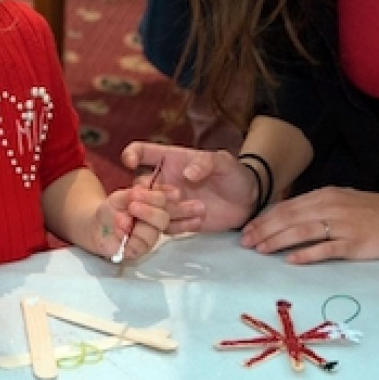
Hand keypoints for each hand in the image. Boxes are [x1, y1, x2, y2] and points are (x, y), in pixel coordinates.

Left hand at [94, 183, 169, 261]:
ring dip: (135, 225)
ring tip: (119, 219)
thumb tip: (142, 190)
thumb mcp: (119, 197)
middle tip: (132, 207)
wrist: (96, 226)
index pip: (163, 201)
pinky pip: (139, 246)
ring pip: (153, 234)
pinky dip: (127, 237)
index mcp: (155, 206)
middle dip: (149, 212)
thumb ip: (131, 194)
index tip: (136, 193)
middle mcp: (156, 223)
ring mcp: (148, 238)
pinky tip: (118, 231)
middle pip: (163, 219)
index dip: (154, 197)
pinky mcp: (138, 251)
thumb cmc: (111, 210)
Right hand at [121, 141, 254, 232]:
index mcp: (169, 160)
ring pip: (150, 211)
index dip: (131, 155)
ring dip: (167, 212)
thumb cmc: (232, 174)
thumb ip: (206, 163)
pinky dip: (180, 226)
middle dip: (147, 194)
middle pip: (138, 187)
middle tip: (174, 195)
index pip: (141, 152)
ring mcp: (168, 203)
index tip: (131, 163)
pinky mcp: (177, 222)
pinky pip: (166, 227)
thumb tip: (187, 173)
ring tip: (198, 208)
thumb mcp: (223, 162)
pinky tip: (199, 220)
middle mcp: (164, 181)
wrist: (247, 200)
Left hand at [243, 185, 378, 262]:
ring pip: (301, 232)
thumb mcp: (346, 200)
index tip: (248, 230)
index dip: (265, 219)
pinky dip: (306, 254)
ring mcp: (342, 225)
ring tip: (260, 250)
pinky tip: (291, 260)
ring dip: (277, 241)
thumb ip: (321, 207)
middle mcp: (330, 206)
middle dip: (263, 230)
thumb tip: (293, 217)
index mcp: (326, 195)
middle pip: (288, 218)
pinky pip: (325, 248)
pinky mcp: (355, 243)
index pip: (287, 207)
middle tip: (245, 243)